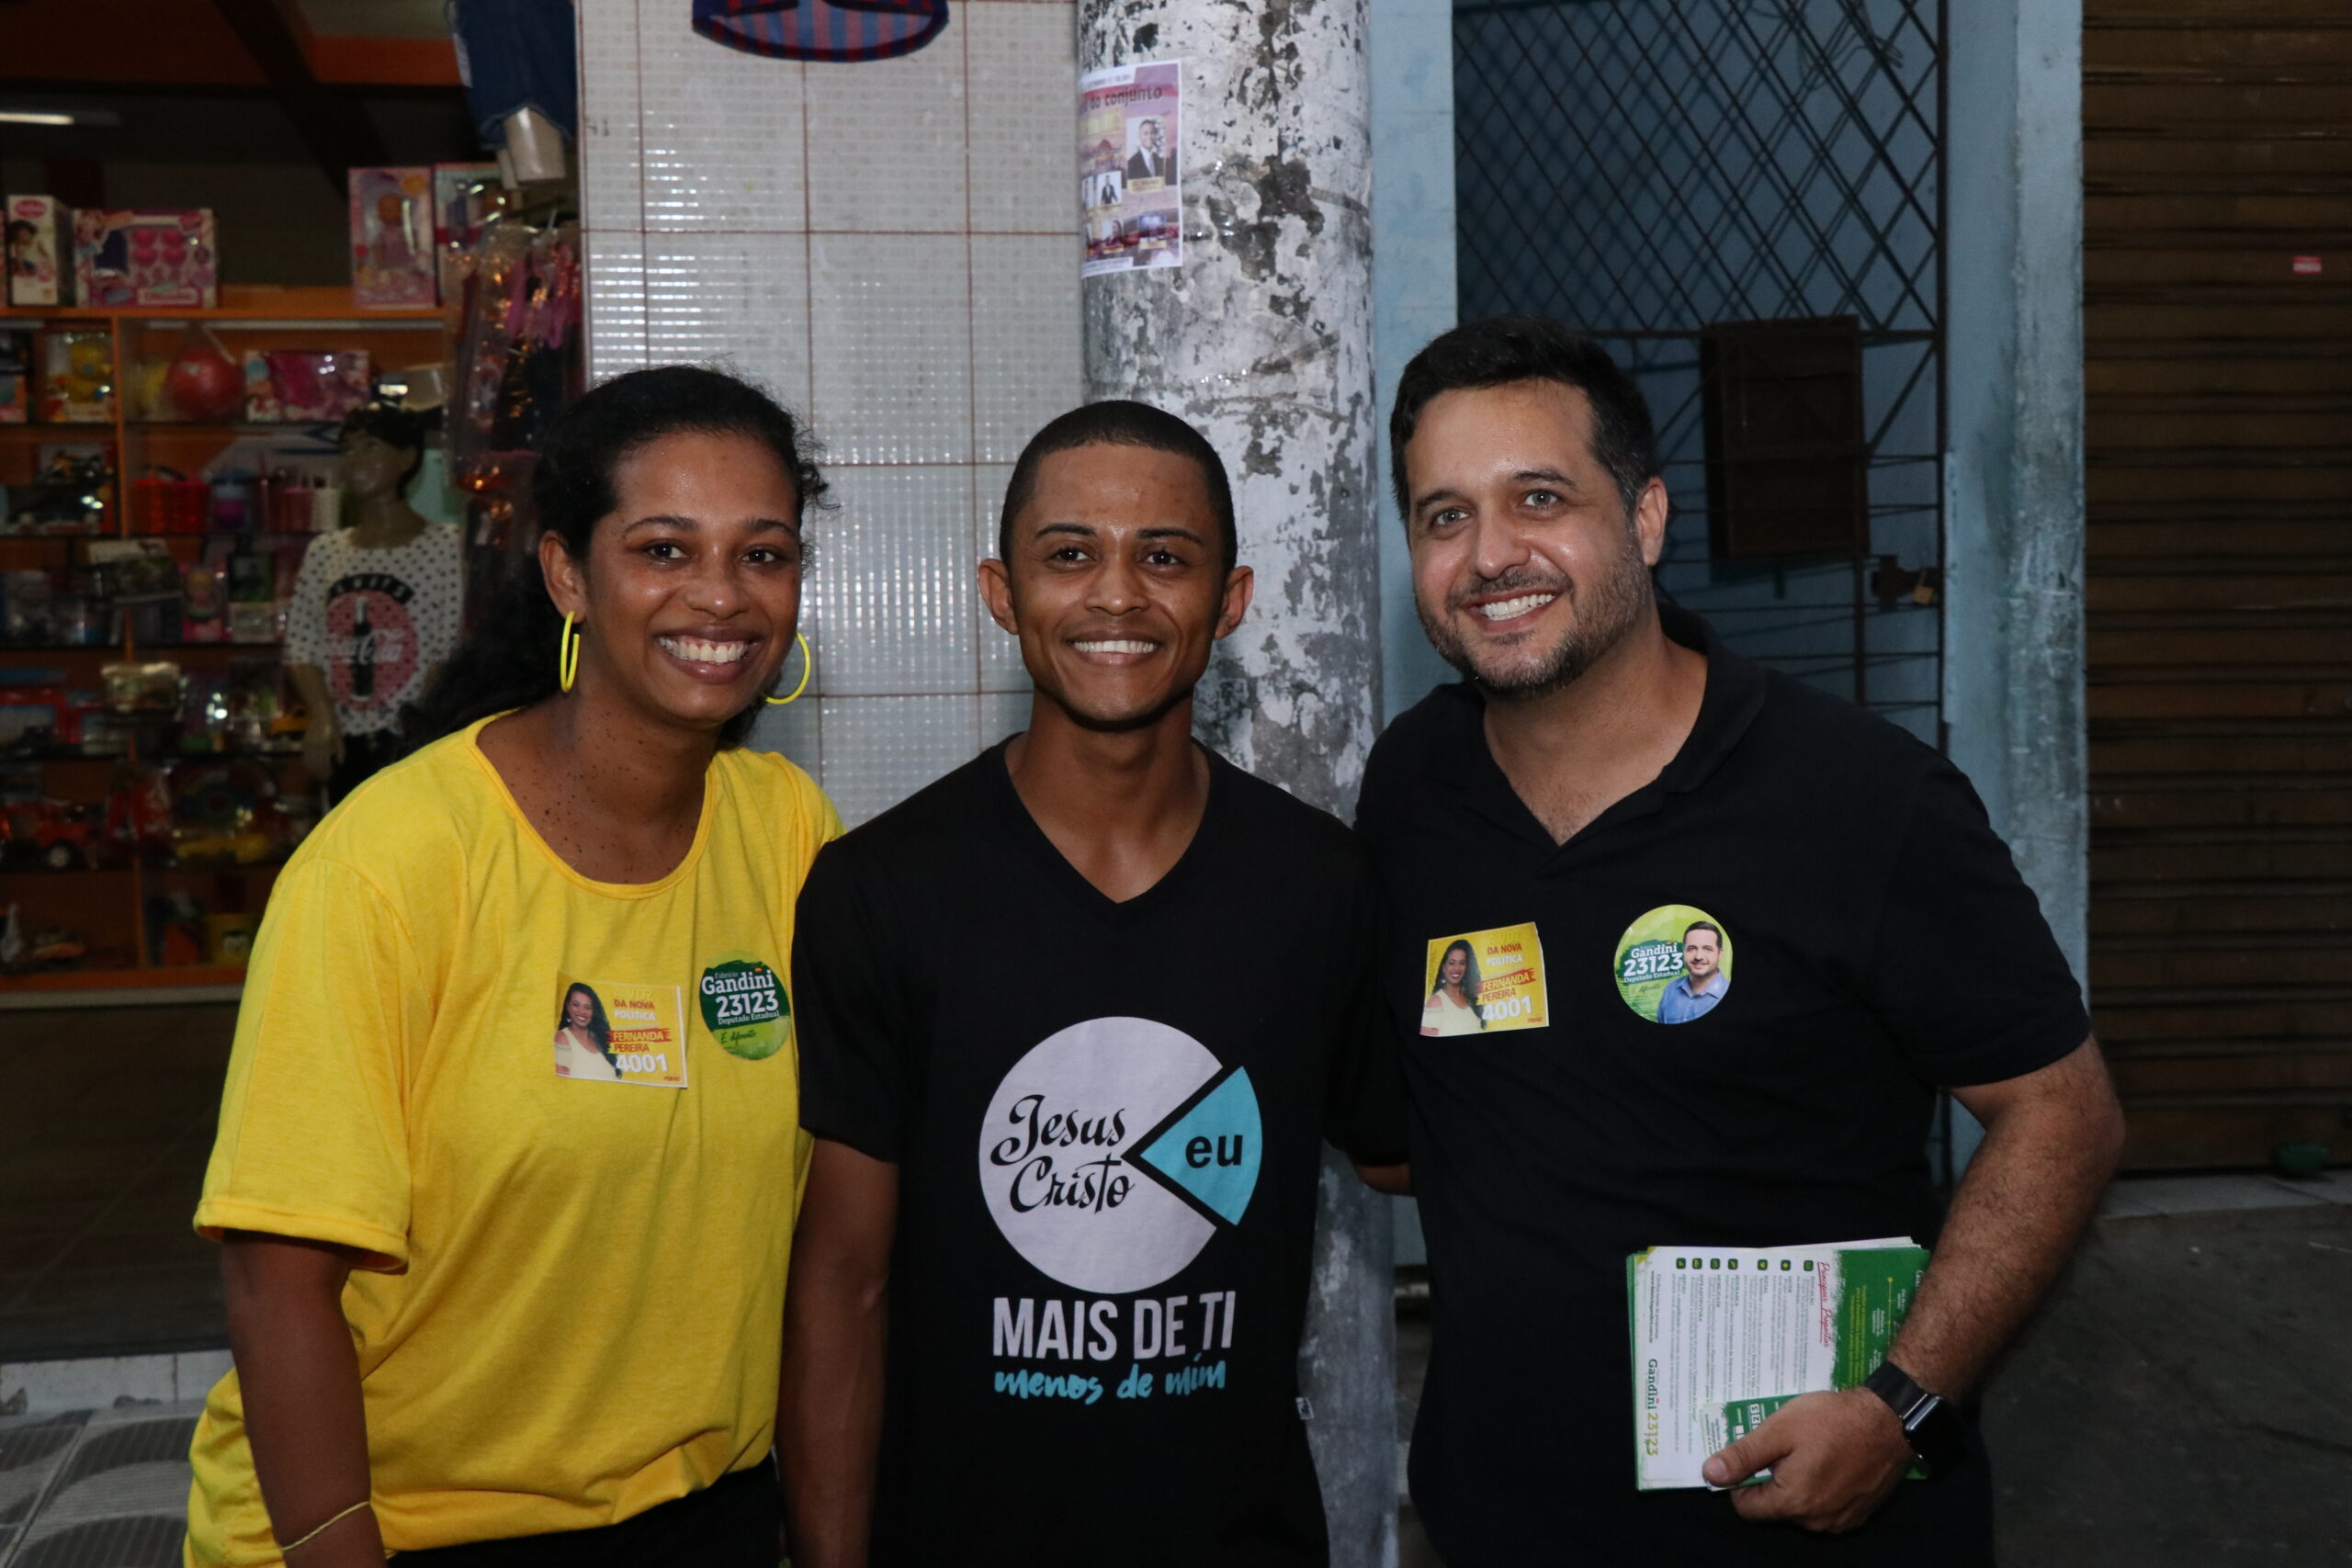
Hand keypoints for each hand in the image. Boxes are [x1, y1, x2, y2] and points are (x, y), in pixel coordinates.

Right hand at [302, 717, 342, 781]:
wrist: (320, 715)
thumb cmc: (332, 726)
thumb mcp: (339, 738)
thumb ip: (340, 751)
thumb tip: (340, 763)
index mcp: (324, 746)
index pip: (324, 763)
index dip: (327, 771)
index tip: (331, 776)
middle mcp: (314, 747)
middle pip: (315, 764)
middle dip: (320, 772)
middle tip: (325, 778)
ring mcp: (307, 745)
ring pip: (309, 762)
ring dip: (313, 769)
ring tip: (319, 775)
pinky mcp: (304, 744)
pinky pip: (305, 757)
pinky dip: (308, 764)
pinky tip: (312, 767)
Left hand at [1702, 1387, 1910, 1532]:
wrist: (1890, 1421)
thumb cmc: (1832, 1422)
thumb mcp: (1779, 1430)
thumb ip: (1743, 1455)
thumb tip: (1710, 1474)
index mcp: (1793, 1503)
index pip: (1745, 1508)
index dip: (1741, 1481)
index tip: (1753, 1455)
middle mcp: (1816, 1522)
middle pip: (1773, 1508)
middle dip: (1772, 1479)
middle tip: (1784, 1446)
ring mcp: (1840, 1521)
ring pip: (1799, 1508)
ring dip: (1796, 1484)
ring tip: (1809, 1450)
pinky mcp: (1858, 1515)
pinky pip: (1825, 1508)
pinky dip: (1820, 1488)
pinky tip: (1829, 1461)